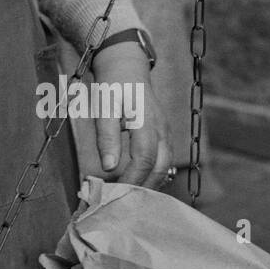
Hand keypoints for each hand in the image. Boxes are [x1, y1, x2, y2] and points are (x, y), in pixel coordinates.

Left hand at [90, 44, 170, 188]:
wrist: (127, 66)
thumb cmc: (113, 85)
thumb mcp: (104, 106)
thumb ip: (107, 136)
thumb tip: (108, 167)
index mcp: (146, 122)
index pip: (144, 159)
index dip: (132, 179)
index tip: (116, 194)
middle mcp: (161, 129)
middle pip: (160, 167)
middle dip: (143, 188)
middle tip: (122, 202)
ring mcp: (165, 132)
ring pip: (164, 166)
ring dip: (149, 183)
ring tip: (128, 197)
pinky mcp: (164, 134)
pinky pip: (163, 160)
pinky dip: (152, 174)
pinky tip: (136, 182)